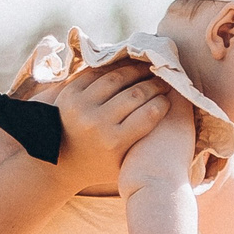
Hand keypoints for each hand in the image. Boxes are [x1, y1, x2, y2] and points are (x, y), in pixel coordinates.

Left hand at [50, 61, 168, 190]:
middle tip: (164, 81)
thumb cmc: (100, 166)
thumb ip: (147, 143)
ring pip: (117, 78)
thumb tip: (175, 115)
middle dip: (154, 84)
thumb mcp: (125, 164)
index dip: (163, 102)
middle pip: (136, 94)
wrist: (59, 163)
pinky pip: (97, 73)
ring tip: (149, 70)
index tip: (169, 98)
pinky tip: (127, 67)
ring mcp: (81, 106)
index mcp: (114, 142)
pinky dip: (114, 68)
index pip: (149, 113)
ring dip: (137, 70)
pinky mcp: (69, 93)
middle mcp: (97, 123)